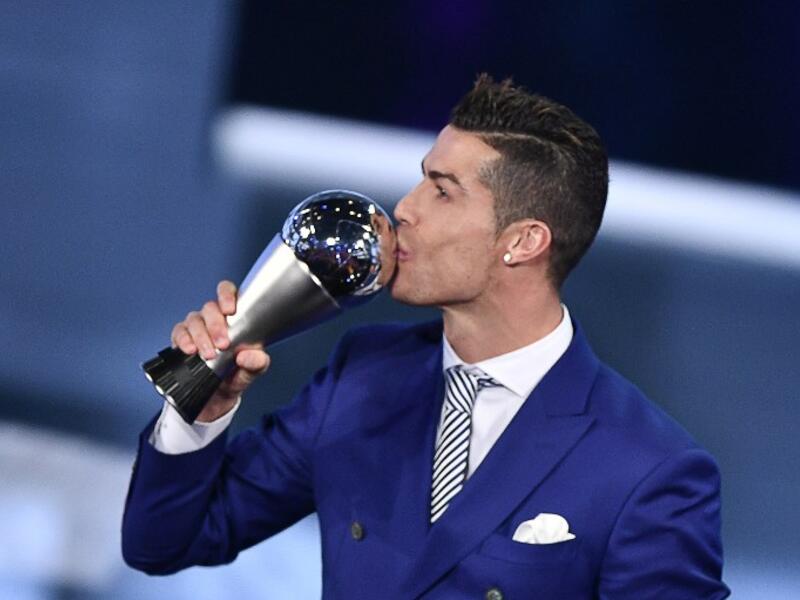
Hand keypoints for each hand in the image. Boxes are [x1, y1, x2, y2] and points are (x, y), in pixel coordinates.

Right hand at [170, 280, 270, 420]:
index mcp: (234, 318)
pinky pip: (178, 332)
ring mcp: (196, 329)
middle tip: (222, 344)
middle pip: (209, 308)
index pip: (228, 293)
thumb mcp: (252, 372)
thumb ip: (257, 363)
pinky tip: (189, 350)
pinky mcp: (181, 341)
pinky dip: (183, 340)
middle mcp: (213, 320)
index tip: (230, 310)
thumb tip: (248, 355)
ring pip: (194, 320)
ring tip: (207, 353)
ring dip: (200, 336)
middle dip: (215, 325)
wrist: (216, 399)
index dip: (226, 295)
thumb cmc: (236, 376)